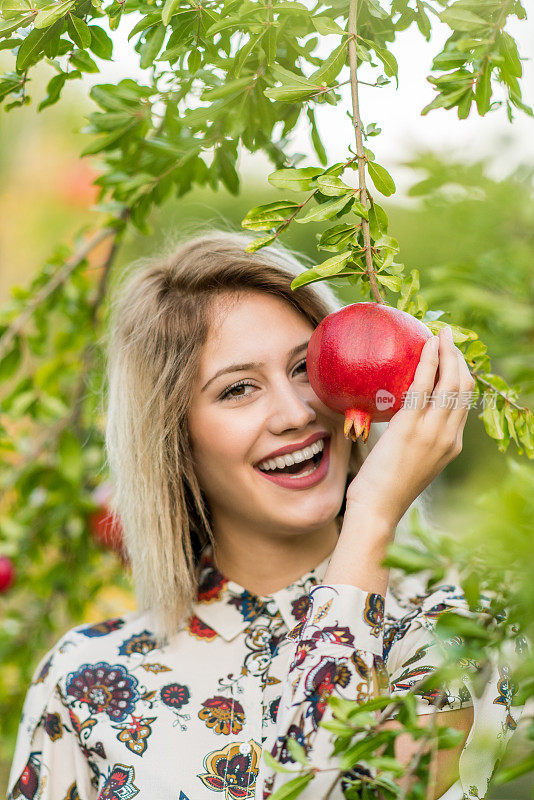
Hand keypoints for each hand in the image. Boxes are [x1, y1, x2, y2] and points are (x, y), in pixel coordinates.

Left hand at [345, 325, 475, 528]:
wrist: (377, 511)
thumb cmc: (384, 488)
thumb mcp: (409, 461)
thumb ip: (412, 438)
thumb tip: (398, 416)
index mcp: (451, 444)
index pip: (464, 402)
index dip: (461, 374)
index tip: (451, 357)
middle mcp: (448, 436)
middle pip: (463, 387)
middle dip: (459, 357)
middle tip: (447, 337)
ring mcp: (432, 433)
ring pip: (450, 383)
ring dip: (447, 353)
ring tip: (439, 334)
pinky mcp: (410, 429)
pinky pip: (424, 388)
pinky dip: (428, 363)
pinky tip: (425, 348)